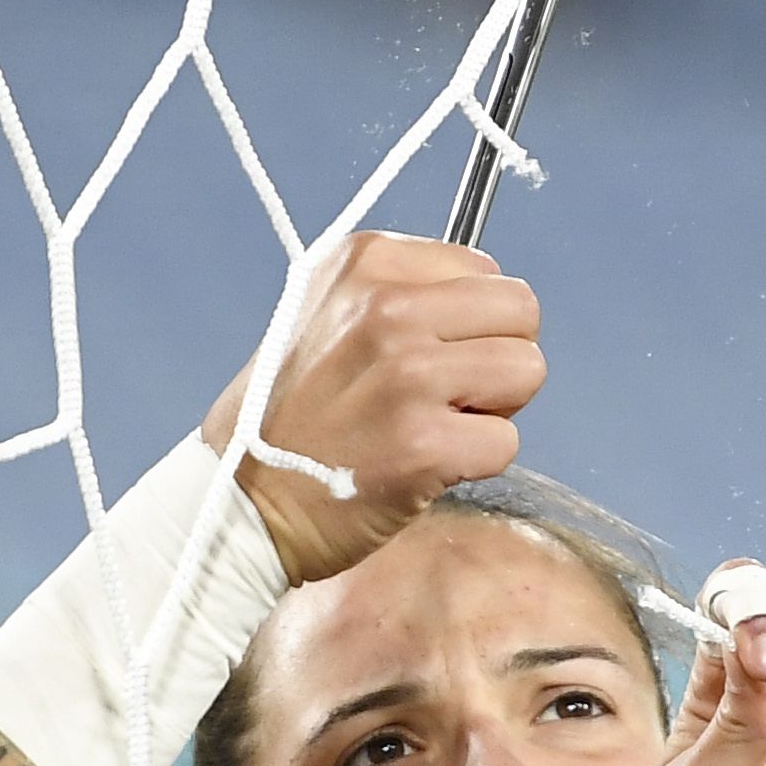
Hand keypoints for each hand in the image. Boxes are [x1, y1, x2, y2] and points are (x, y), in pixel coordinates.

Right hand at [202, 233, 547, 582]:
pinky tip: (422, 466)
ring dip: (491, 411)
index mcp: (366, 262)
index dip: (469, 323)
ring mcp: (406, 375)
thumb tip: (489, 296)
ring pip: (526, 372)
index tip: (423, 358)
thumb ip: (401, 292)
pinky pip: (506, 443)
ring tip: (431, 428)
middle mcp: (386, 307)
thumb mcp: (323, 311)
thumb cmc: (289, 416)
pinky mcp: (424, 444)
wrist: (238, 502)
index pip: (487, 270)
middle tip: (442, 397)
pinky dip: (475, 464)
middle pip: (521, 313)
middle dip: (496, 358)